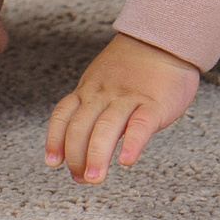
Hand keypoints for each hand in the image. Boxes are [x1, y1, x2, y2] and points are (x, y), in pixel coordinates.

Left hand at [45, 34, 200, 183]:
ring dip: (96, 155)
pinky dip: (132, 143)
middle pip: (81, 125)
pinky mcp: (154, 104)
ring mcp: (128, 98)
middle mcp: (103, 94)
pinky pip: (140, 124)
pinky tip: (126, 161)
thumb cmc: (135, 69)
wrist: (165, 40)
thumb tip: (83, 151)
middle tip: (80, 179)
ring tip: (94, 179)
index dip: (55, 138)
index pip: (64, 114)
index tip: (53, 162)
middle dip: (76, 155)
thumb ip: (94, 111)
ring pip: (106, 127)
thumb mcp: (103, 82)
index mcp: (89, 90)